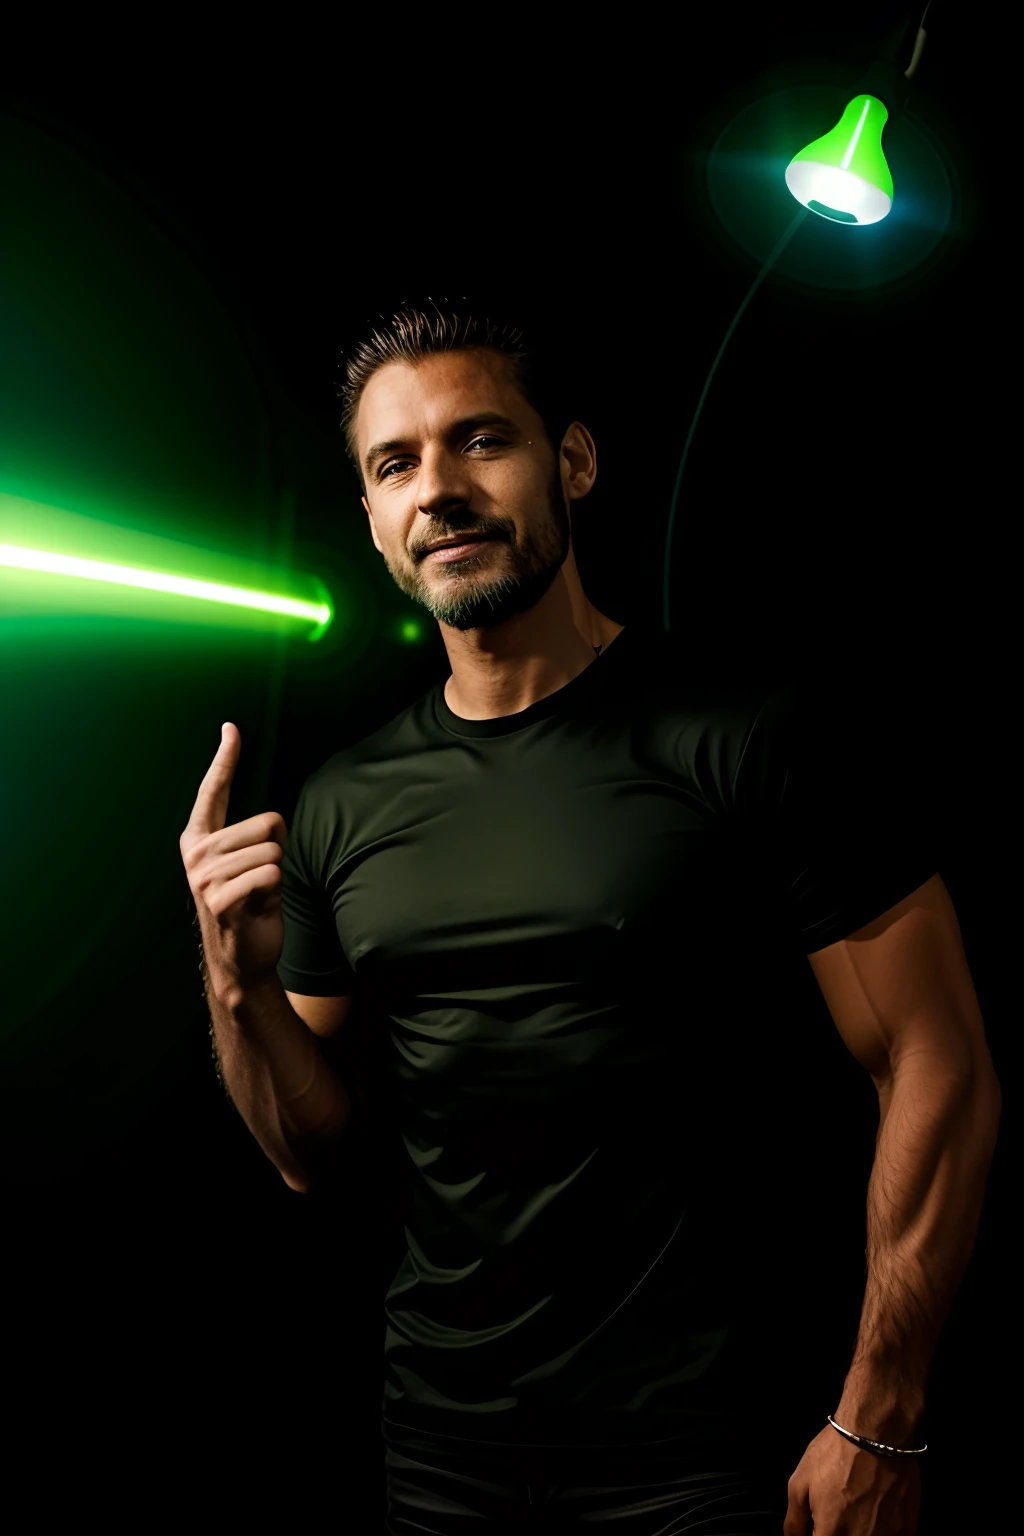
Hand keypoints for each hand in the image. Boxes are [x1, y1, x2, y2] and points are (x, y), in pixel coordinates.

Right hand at [179, 722, 287, 1000]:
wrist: (242, 960)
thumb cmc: (251, 906)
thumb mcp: (254, 864)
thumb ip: (257, 838)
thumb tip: (275, 823)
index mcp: (200, 838)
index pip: (215, 791)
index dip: (225, 758)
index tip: (230, 727)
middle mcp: (196, 852)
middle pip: (268, 823)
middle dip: (277, 853)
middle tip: (258, 883)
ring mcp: (203, 876)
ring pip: (273, 851)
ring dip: (275, 876)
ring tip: (256, 897)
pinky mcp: (218, 899)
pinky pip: (269, 874)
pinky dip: (273, 892)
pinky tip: (255, 909)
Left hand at [784, 1424, 920, 1534]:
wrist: (875, 1432)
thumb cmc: (833, 1455)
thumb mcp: (799, 1483)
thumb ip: (795, 1521)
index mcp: (831, 1535)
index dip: (820, 1533)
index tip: (820, 1524)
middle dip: (839, 1531)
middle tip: (839, 1508)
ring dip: (861, 1529)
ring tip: (858, 1506)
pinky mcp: (908, 1528)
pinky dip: (884, 1528)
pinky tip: (878, 1508)